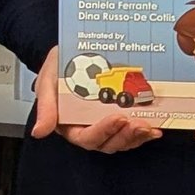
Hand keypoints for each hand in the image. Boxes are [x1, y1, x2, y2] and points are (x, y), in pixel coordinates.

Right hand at [29, 47, 161, 153]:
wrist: (72, 51)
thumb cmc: (58, 66)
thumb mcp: (47, 81)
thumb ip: (45, 106)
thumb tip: (39, 132)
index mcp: (68, 124)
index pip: (85, 137)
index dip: (103, 131)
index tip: (117, 117)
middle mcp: (87, 128)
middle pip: (107, 143)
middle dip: (124, 136)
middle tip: (139, 124)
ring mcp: (104, 124)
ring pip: (121, 140)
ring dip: (136, 137)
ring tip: (149, 127)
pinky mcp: (119, 118)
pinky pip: (131, 131)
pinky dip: (143, 132)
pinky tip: (156, 126)